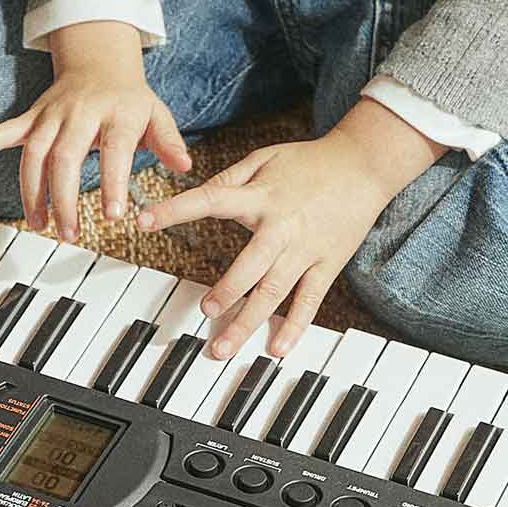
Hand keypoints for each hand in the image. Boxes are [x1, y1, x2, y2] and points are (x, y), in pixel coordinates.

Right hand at [0, 21, 190, 239]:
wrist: (100, 61)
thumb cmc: (130, 99)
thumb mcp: (158, 114)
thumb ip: (169, 141)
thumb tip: (185, 166)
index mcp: (119, 112)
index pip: (116, 149)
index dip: (114, 182)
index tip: (112, 216)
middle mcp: (82, 112)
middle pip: (67, 156)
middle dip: (64, 196)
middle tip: (69, 233)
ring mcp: (52, 114)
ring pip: (35, 152)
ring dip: (32, 190)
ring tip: (38, 225)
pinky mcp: (32, 117)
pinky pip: (2, 130)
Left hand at [136, 130, 390, 359]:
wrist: (364, 165)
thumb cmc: (310, 160)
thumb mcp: (266, 158)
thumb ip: (232, 178)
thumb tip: (203, 193)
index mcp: (261, 196)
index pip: (211, 201)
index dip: (175, 210)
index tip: (144, 221)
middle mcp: (281, 226)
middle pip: (250, 266)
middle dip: (227, 292)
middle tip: (205, 312)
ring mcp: (306, 249)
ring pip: (275, 292)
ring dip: (249, 321)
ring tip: (223, 346)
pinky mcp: (327, 264)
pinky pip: (309, 301)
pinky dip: (295, 326)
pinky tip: (277, 348)